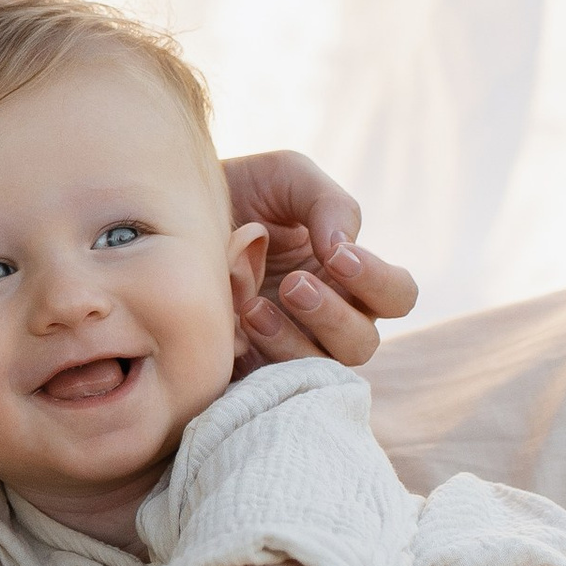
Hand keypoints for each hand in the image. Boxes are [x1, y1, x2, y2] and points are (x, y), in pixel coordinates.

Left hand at [221, 148, 416, 374]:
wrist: (168, 211)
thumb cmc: (242, 193)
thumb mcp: (287, 177)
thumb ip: (328, 203)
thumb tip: (343, 248)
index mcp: (348, 277)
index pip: (397, 296)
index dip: (378, 281)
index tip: (337, 255)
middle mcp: (327, 320)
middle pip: (362, 344)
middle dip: (332, 317)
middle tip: (293, 284)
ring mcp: (287, 349)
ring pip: (317, 373)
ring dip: (291, 342)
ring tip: (253, 306)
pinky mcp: (247, 370)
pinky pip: (267, 387)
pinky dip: (256, 359)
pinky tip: (234, 324)